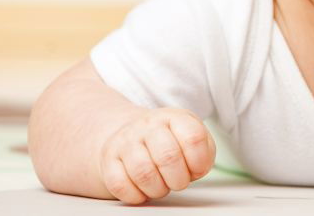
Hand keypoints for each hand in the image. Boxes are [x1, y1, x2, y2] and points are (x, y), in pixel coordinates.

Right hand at [97, 107, 216, 203]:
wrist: (133, 134)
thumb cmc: (171, 142)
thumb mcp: (194, 139)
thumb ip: (204, 153)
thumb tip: (197, 169)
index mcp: (175, 117)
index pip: (194, 137)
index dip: (199, 161)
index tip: (197, 169)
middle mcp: (149, 124)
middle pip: (168, 157)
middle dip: (179, 179)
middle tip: (178, 182)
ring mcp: (126, 141)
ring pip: (143, 173)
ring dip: (158, 189)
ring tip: (161, 186)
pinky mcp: (108, 160)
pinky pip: (120, 185)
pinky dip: (136, 195)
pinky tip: (143, 189)